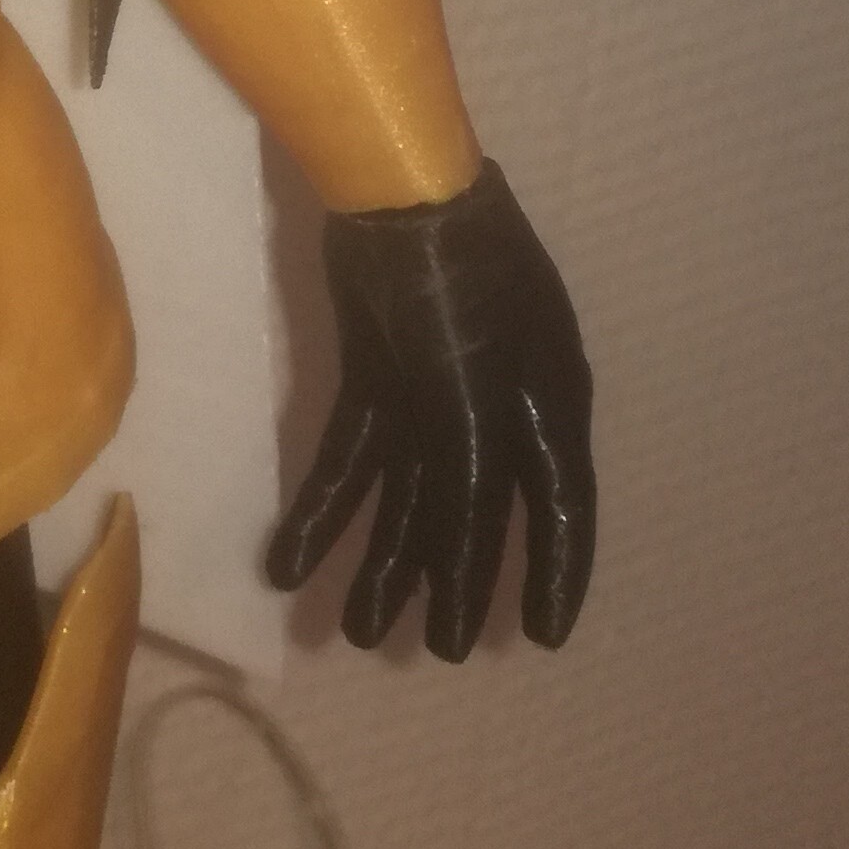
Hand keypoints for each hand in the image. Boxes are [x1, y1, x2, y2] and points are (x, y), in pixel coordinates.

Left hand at [265, 161, 593, 657]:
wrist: (399, 197)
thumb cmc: (461, 295)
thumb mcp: (478, 400)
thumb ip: (471, 486)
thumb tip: (461, 563)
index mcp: (547, 411)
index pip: (562, 513)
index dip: (552, 577)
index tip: (537, 638)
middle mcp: (496, 410)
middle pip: (473, 514)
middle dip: (447, 582)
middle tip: (425, 650)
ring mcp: (432, 394)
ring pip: (406, 497)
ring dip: (380, 561)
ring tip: (350, 630)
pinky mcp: (373, 377)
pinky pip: (348, 461)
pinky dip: (322, 511)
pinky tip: (286, 563)